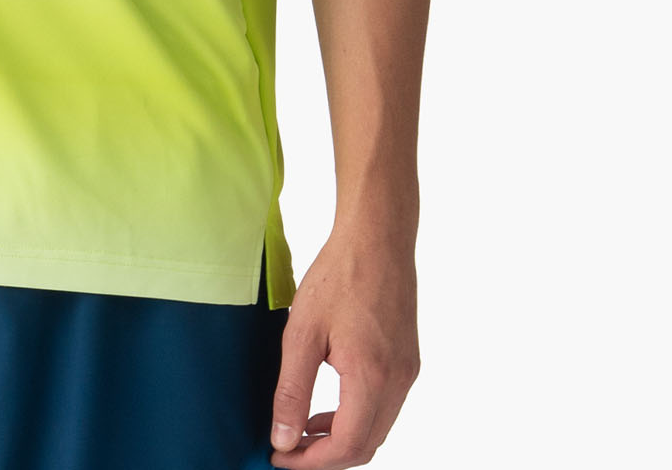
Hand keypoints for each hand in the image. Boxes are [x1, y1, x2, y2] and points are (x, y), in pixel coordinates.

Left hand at [268, 224, 420, 466]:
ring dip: (340, 438)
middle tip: (287, 449)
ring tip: (300, 430)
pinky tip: (326, 405)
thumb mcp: (302, 333)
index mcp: (373, 378)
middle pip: (366, 446)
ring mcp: (407, 372)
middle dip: (326, 457)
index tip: (279, 457)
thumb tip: (282, 437)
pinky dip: (356, 416)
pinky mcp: (407, 361)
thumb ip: (292, 389)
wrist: (377, 238)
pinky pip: (384, 406)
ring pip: (377, 428)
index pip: (347, 446)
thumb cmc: (337, 277)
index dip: (312, 461)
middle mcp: (398, 383)